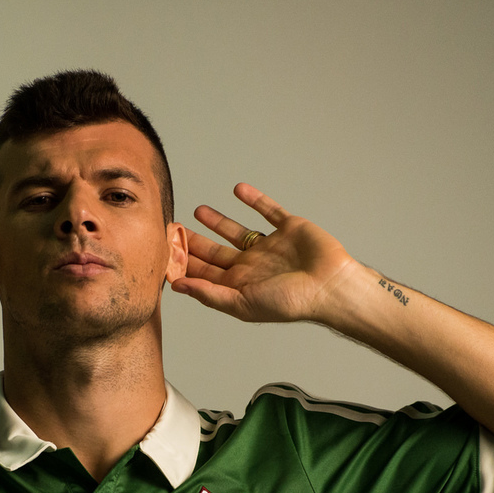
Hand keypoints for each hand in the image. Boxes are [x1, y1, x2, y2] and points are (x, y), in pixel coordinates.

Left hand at [171, 183, 358, 323]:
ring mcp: (271, 245)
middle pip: (216, 252)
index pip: (205, 273)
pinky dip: (254, 200)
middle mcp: (253, 265)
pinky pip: (268, 210)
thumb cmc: (289, 302)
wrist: (329, 286)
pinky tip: (238, 190)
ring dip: (218, 221)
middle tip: (173, 229)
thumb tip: (178, 287)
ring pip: (238, 230)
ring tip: (198, 211)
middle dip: (195, 242)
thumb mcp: (242, 303)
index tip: (164, 251)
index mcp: (241, 285)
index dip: (185, 263)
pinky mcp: (288, 228)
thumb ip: (209, 294)